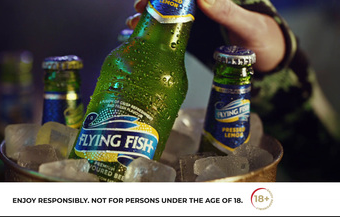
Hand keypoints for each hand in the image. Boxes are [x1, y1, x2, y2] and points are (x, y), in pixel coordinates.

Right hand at [127, 0, 285, 72]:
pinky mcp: (193, 35)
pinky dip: (154, 32)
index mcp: (216, 1)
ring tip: (133, 25)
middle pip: (171, 2)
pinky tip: (140, 36)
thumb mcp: (248, 26)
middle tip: (137, 9)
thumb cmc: (264, 39)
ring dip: (148, 17)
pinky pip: (170, 29)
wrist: (269, 58)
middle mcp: (203, 7)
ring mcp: (196, 21)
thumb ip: (228, 11)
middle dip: (152, 3)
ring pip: (167, 14)